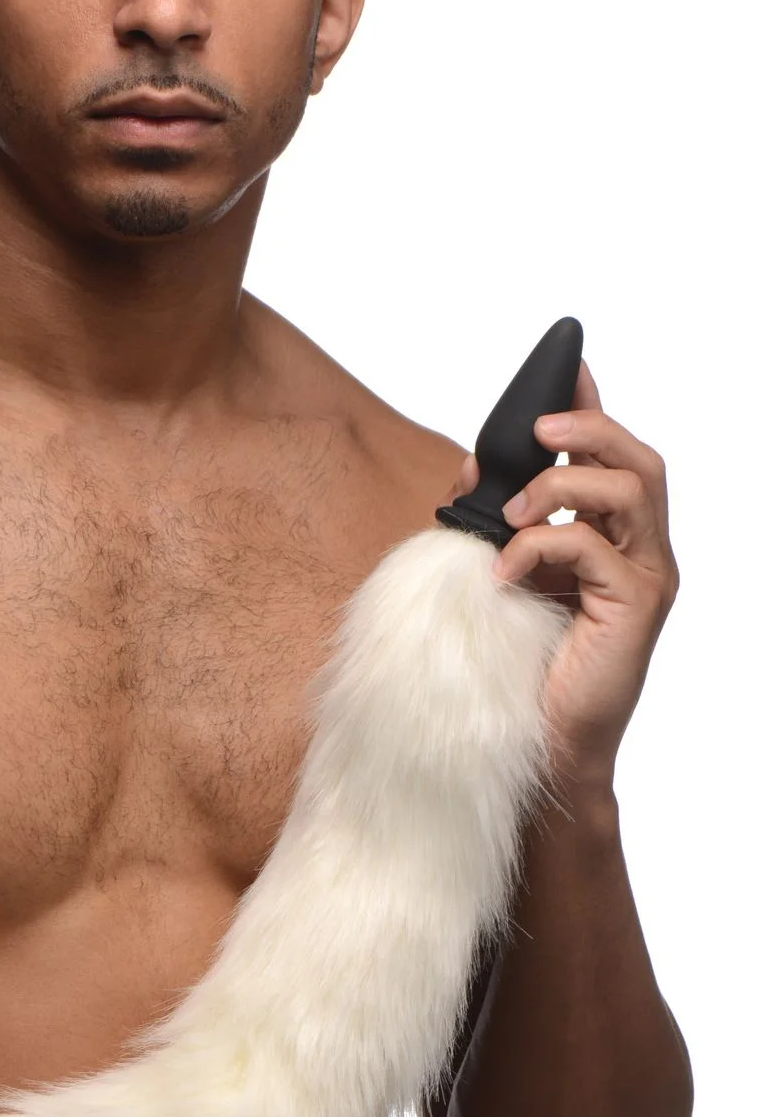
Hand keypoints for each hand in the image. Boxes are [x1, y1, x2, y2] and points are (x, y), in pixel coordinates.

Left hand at [446, 364, 676, 784]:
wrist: (545, 747)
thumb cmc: (524, 666)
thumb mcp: (504, 579)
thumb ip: (497, 526)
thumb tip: (471, 468)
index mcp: (615, 540)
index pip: (615, 457)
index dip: (593, 408)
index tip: (565, 369)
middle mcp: (641, 553)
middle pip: (639, 461)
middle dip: (588, 429)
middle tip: (537, 430)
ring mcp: (645, 580)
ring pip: (629, 491)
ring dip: (561, 484)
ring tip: (510, 511)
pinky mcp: (634, 609)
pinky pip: (591, 548)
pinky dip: (540, 546)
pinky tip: (502, 572)